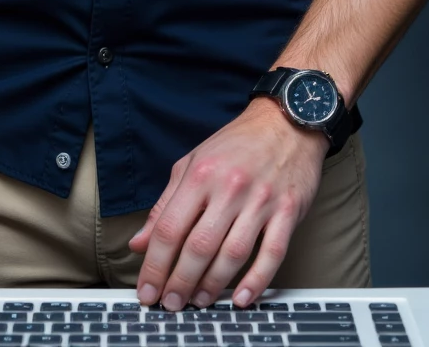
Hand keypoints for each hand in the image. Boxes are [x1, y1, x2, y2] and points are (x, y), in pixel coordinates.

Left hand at [128, 100, 325, 309]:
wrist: (286, 123)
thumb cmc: (237, 145)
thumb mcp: (192, 163)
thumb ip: (166, 205)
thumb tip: (140, 243)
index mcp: (201, 174)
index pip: (169, 228)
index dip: (154, 265)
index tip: (147, 290)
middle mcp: (230, 187)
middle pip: (199, 246)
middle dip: (180, 282)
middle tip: (171, 305)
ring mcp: (261, 200)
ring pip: (233, 253)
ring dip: (213, 285)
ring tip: (199, 302)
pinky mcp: (288, 211)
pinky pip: (272, 253)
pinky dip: (256, 280)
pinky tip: (241, 298)